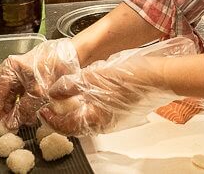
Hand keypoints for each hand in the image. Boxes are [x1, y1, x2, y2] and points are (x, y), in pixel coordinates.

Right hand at [0, 38, 79, 129]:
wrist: (75, 55)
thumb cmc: (56, 66)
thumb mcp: (38, 91)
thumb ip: (24, 109)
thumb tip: (11, 124)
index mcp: (10, 68)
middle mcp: (13, 70)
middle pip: (1, 94)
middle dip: (1, 112)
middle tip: (1, 127)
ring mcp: (22, 74)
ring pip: (11, 96)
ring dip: (12, 110)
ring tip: (14, 124)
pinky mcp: (31, 79)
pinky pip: (21, 95)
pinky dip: (22, 106)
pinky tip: (26, 116)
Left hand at [40, 36, 197, 135]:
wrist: (160, 76)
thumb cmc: (132, 77)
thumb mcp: (94, 76)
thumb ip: (71, 85)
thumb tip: (54, 92)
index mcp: (96, 119)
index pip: (66, 127)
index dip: (51, 120)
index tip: (43, 112)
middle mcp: (105, 124)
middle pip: (76, 125)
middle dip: (63, 116)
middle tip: (53, 105)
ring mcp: (115, 119)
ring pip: (88, 118)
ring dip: (76, 110)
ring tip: (68, 97)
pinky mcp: (122, 111)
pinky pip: (100, 112)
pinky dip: (89, 106)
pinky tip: (88, 92)